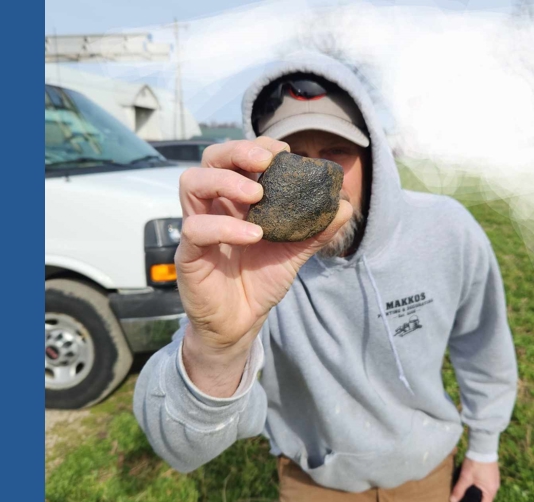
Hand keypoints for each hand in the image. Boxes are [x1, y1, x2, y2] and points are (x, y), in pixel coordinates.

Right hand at [176, 137, 353, 393]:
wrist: (240, 323)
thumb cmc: (259, 280)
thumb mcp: (293, 253)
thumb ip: (316, 230)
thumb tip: (345, 205)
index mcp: (235, 199)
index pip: (237, 158)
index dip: (257, 146)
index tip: (283, 151)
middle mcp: (213, 206)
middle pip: (210, 160)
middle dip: (237, 152)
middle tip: (266, 162)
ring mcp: (197, 227)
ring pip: (193, 183)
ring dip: (226, 182)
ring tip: (257, 195)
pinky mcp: (188, 254)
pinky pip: (196, 229)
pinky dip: (225, 227)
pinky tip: (253, 235)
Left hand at [450, 457, 500, 501]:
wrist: (483, 446)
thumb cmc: (475, 463)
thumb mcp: (465, 477)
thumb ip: (459, 490)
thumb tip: (452, 501)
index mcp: (490, 491)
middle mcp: (495, 488)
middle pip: (486, 501)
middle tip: (465, 499)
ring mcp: (496, 481)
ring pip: (486, 494)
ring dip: (478, 494)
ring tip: (468, 490)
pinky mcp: (494, 475)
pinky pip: (488, 486)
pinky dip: (481, 488)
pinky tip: (473, 483)